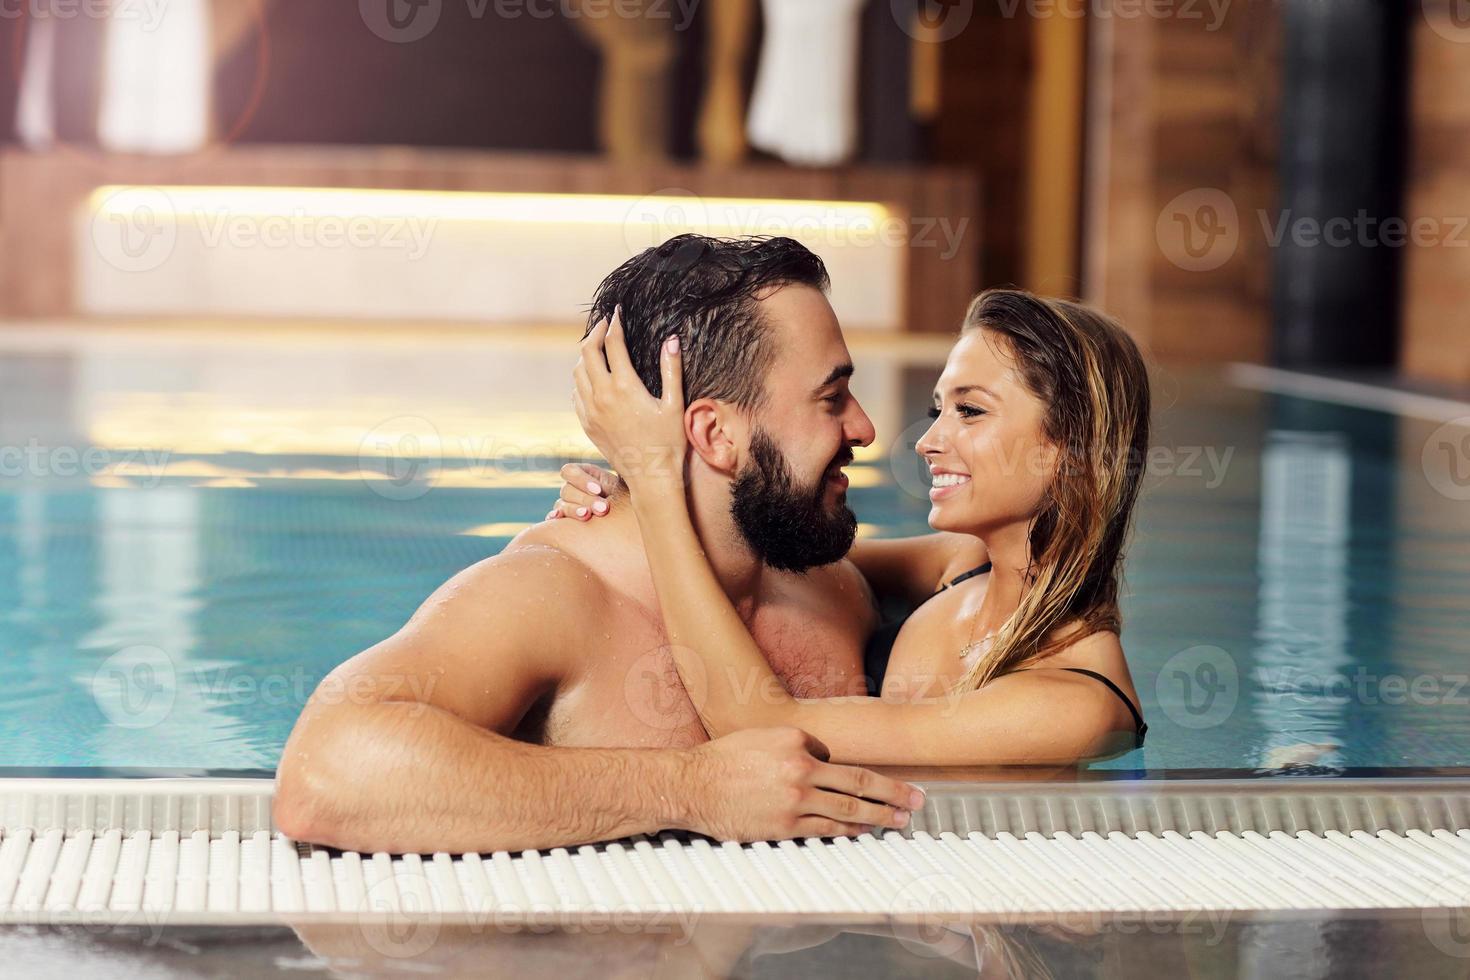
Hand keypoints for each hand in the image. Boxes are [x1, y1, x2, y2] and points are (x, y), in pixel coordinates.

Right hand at [547, 462, 618, 521]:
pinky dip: (555, 517)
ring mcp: (566, 504)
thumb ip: (619, 472)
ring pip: (562, 505)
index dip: (581, 480)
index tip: (599, 490)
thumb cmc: (625, 497)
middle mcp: (572, 488)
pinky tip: (558, 517)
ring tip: (588, 515)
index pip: (570, 471)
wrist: (626, 519)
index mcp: (583, 473)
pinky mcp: (565, 520)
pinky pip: (554, 519)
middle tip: (603, 508)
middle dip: (586, 499)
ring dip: (575, 510)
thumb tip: (625, 459)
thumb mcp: (622, 482)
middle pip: (567, 490)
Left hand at [572, 309, 687, 490]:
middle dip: (595, 333)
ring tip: (599, 347)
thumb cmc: (669, 442)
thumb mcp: (674, 404)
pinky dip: (581, 378)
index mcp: (625, 387)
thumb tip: (672, 339)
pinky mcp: (587, 424)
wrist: (650, 477)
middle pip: (587, 352)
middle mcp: (602, 396)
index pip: (613, 343)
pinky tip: (593, 377)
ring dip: (586, 355)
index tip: (618, 312)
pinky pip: (576, 393)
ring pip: (577, 371)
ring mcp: (591, 411)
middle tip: (606, 324)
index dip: (615, 324)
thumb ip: (671, 369)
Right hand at [682, 727, 925, 839]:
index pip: (833, 754)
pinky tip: (865, 831)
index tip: (870, 779)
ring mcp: (796, 798)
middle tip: (917, 799)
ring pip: (850, 807)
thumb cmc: (720, 760)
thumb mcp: (759, 737)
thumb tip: (814, 759)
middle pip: (860, 780)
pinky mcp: (786, 824)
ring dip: (880, 815)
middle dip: (893, 791)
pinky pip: (827, 827)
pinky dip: (850, 830)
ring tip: (901, 820)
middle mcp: (801, 767)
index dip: (844, 767)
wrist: (692, 784)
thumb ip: (790, 746)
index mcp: (795, 739)